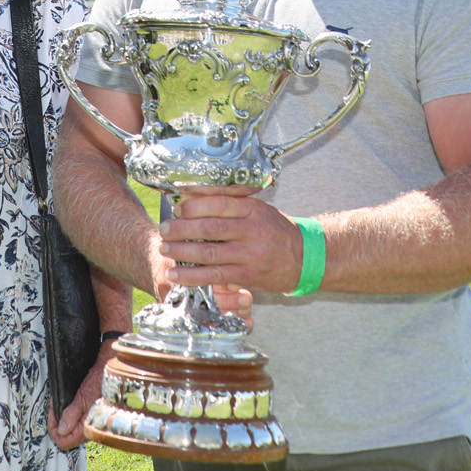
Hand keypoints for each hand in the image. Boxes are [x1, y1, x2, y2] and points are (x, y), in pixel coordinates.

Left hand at [50, 342, 112, 449]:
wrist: (112, 373)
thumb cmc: (100, 383)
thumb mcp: (83, 397)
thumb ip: (72, 415)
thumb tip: (61, 430)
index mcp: (88, 428)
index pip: (64, 442)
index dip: (54, 429)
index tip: (52, 413)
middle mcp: (89, 428)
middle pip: (65, 436)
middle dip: (56, 421)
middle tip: (54, 405)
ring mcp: (89, 422)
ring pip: (70, 427)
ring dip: (61, 415)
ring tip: (58, 400)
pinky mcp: (90, 415)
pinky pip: (75, 420)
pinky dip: (68, 411)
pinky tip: (66, 400)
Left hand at [159, 195, 303, 294]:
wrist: (306, 258)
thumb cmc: (274, 231)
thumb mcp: (257, 209)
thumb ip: (230, 202)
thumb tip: (192, 194)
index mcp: (254, 209)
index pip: (219, 203)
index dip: (194, 207)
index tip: (177, 209)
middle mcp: (253, 230)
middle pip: (210, 228)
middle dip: (182, 229)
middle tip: (164, 230)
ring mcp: (251, 254)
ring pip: (210, 253)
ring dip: (182, 252)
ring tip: (164, 250)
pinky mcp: (249, 275)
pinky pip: (216, 276)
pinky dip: (193, 276)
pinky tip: (177, 275)